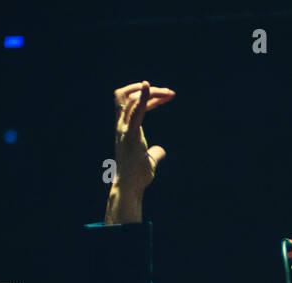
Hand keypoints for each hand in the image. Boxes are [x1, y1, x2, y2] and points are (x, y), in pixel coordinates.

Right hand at [111, 81, 174, 196]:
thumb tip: (161, 152)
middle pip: (126, 96)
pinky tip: (149, 87)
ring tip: (169, 93)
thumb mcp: (149, 161)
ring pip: (130, 99)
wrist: (130, 187)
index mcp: (125, 129)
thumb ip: (155, 154)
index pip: (132, 104)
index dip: (148, 97)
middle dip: (147, 90)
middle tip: (168, 93)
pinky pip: (135, 111)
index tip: (166, 97)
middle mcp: (122, 126)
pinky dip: (143, 96)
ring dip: (151, 92)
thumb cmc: (138, 176)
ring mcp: (124, 129)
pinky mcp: (131, 134)